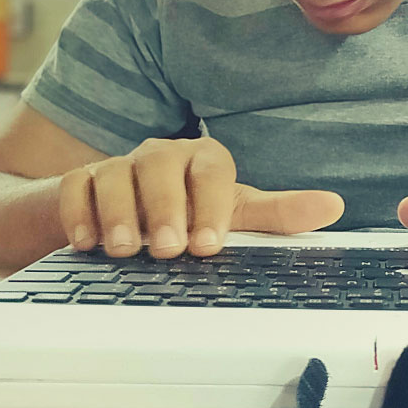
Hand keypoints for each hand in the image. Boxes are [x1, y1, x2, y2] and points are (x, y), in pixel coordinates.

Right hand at [58, 136, 343, 257]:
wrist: (118, 217)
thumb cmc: (183, 216)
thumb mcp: (230, 217)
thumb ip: (276, 215)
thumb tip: (333, 206)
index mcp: (202, 162)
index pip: (211, 168)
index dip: (210, 204)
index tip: (208, 245)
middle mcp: (160, 157)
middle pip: (160, 165)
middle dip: (164, 207)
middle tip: (169, 249)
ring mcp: (116, 167)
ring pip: (113, 173)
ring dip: (119, 213)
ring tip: (126, 250)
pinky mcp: (77, 182)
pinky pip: (74, 187)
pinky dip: (78, 214)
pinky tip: (86, 243)